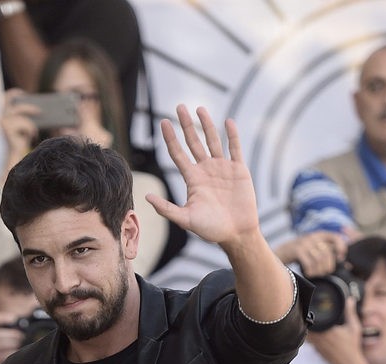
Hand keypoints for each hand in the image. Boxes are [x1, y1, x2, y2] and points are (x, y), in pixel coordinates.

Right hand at [0, 88, 39, 161]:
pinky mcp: (8, 130)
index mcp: (3, 115)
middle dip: (29, 108)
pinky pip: (25, 124)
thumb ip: (27, 115)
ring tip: (33, 133)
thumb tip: (38, 108)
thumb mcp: (25, 125)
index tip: (25, 94)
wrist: (15, 156)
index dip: (15, 93)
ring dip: (30, 125)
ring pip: (23, 117)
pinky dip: (31, 130)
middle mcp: (1, 118)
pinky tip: (32, 137)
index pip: (6, 98)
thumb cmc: (21, 141)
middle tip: (40, 111)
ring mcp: (4, 124)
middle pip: (17, 107)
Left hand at [146, 105, 259, 249]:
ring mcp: (222, 168)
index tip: (164, 122)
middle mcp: (206, 170)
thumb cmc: (211, 229)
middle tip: (179, 107)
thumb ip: (167, 209)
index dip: (171, 138)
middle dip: (186, 125)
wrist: (236, 234)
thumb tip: (147, 197)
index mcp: (193, 179)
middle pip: (193, 142)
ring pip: (213, 141)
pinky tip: (228, 122)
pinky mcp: (239, 170)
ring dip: (207, 125)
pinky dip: (232, 135)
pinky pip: (235, 148)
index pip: (178, 154)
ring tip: (199, 109)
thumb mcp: (186, 219)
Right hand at [278, 231, 348, 277]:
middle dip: (328, 266)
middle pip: (327, 253)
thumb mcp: (313, 249)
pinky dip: (310, 271)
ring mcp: (305, 243)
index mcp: (319, 235)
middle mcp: (313, 236)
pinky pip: (309, 263)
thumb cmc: (299, 254)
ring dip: (319, 271)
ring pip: (319, 259)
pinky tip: (308, 273)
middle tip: (324, 273)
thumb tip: (347, 265)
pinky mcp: (297, 250)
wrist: (279, 252)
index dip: (341, 247)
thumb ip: (327, 253)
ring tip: (315, 274)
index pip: (336, 237)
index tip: (341, 257)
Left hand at [307, 297, 364, 363]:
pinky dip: (309, 336)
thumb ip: (350, 312)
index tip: (310, 306)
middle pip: (306, 326)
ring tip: (309, 320)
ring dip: (307, 327)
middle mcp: (319, 338)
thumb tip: (350, 299)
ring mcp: (316, 345)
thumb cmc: (352, 346)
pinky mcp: (316, 350)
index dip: (309, 312)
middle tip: (309, 311)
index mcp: (327, 330)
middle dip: (307, 318)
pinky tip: (314, 332)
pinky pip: (309, 341)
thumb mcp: (353, 327)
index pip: (312, 319)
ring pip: (306, 334)